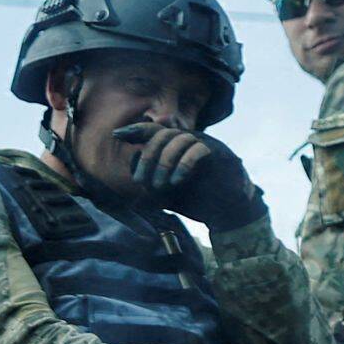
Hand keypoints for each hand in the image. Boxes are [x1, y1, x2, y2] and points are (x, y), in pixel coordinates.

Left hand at [117, 122, 264, 230]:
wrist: (225, 213)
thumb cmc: (195, 200)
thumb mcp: (164, 192)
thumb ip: (148, 178)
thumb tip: (132, 160)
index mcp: (176, 147)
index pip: (154, 130)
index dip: (136, 130)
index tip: (117, 135)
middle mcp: (190, 141)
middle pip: (163, 133)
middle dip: (147, 157)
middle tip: (141, 181)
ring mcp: (206, 144)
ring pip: (179, 138)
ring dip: (164, 162)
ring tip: (161, 185)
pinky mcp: (220, 154)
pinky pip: (197, 150)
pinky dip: (183, 164)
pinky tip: (177, 181)